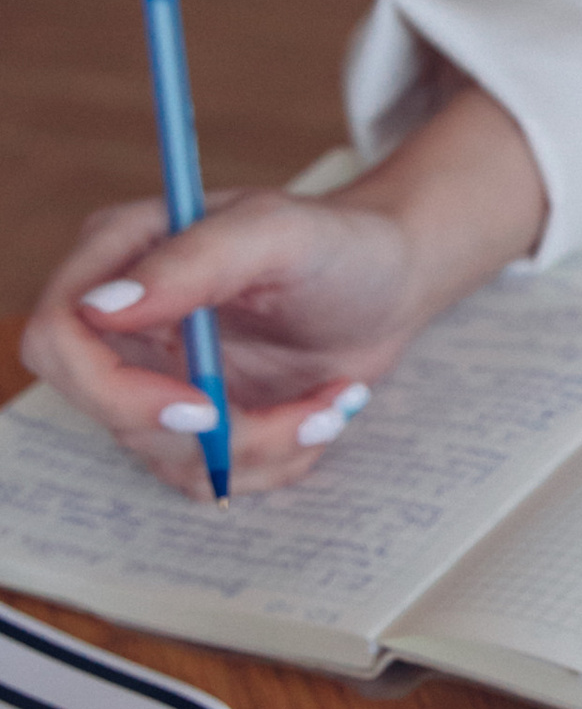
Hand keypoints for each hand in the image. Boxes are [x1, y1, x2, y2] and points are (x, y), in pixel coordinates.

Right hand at [19, 82, 546, 498]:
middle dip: (209, 434)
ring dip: (263, 447)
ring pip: (165, 455)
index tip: (203, 406)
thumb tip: (100, 308)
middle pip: (104, 411)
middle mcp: (125, 321)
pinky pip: (210, 472)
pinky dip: (276, 457)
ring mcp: (156, 374)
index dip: (115, 388)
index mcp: (121, 255)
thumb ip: (193, 261)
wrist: (393, 284)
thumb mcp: (280, 235)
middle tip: (305, 416)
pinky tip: (322, 412)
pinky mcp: (195, 418)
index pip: (60, 336)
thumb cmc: (341, 244)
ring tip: (333, 403)